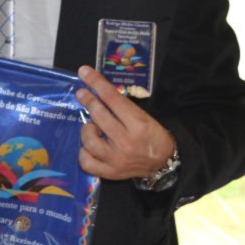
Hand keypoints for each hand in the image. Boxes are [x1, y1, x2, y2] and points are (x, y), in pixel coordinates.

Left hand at [75, 65, 176, 181]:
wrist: (162, 163)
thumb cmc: (151, 135)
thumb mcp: (143, 117)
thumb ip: (121, 107)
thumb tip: (97, 91)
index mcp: (139, 124)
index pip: (113, 99)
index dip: (97, 83)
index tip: (84, 72)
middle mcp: (127, 142)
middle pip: (100, 117)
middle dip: (88, 101)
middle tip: (82, 94)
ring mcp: (117, 159)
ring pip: (89, 141)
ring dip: (86, 130)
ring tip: (92, 127)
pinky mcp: (110, 173)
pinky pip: (86, 162)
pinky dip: (84, 152)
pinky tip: (88, 147)